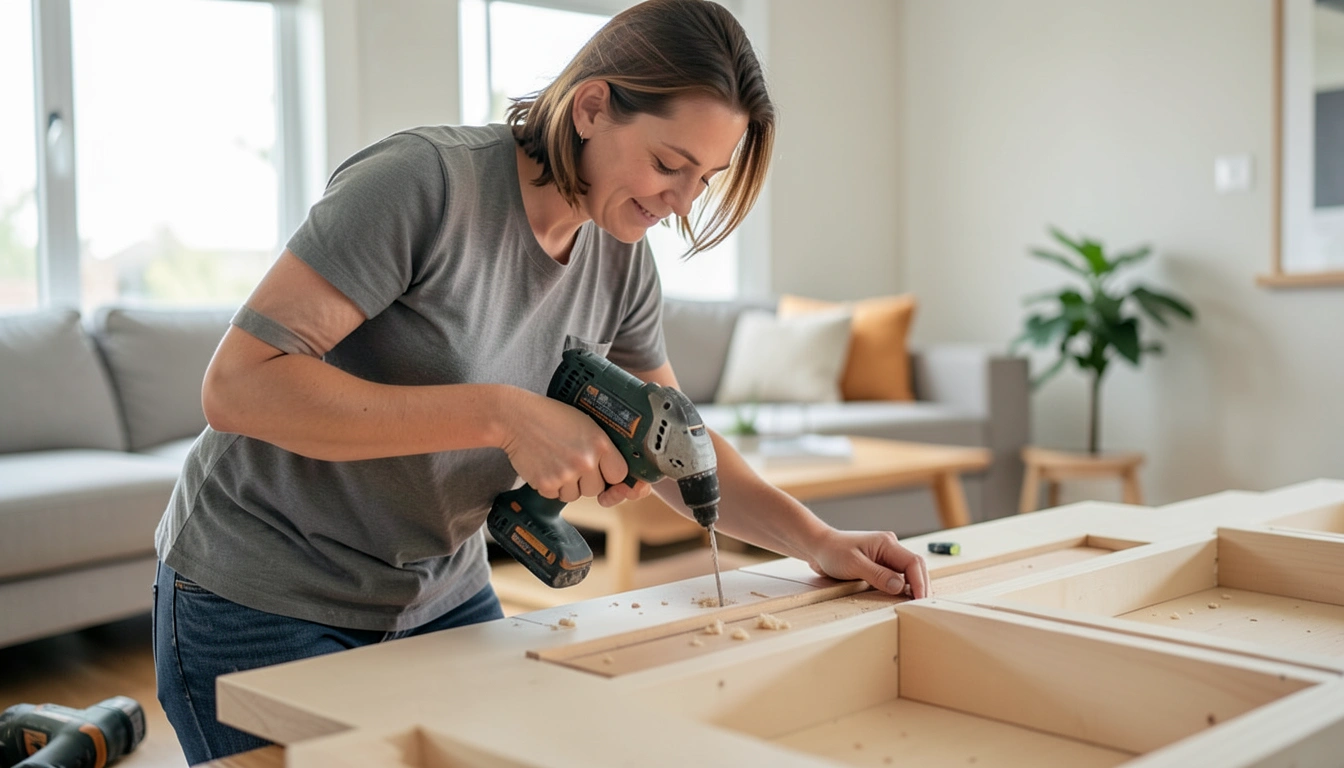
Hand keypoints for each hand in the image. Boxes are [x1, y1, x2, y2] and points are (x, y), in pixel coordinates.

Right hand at [498, 391, 650, 504]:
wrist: (517, 417)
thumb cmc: (552, 418)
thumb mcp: (586, 424)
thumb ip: (601, 447)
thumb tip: (615, 474)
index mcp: (600, 444)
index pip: (619, 474)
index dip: (610, 475)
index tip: (602, 472)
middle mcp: (585, 461)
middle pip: (595, 489)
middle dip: (585, 481)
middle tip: (571, 463)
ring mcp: (566, 474)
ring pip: (574, 495)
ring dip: (567, 485)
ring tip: (556, 461)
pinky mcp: (546, 484)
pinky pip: (555, 496)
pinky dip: (550, 486)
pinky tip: (544, 466)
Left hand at [805, 529, 929, 598]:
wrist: (818, 546)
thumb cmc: (832, 551)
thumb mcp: (854, 564)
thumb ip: (878, 575)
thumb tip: (900, 586)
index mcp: (887, 543)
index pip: (913, 563)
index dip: (920, 583)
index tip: (920, 600)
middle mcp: (890, 548)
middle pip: (915, 567)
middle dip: (921, 586)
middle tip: (922, 606)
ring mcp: (885, 556)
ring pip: (908, 573)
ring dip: (913, 587)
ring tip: (915, 605)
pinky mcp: (880, 565)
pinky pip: (897, 576)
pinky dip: (902, 588)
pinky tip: (902, 599)